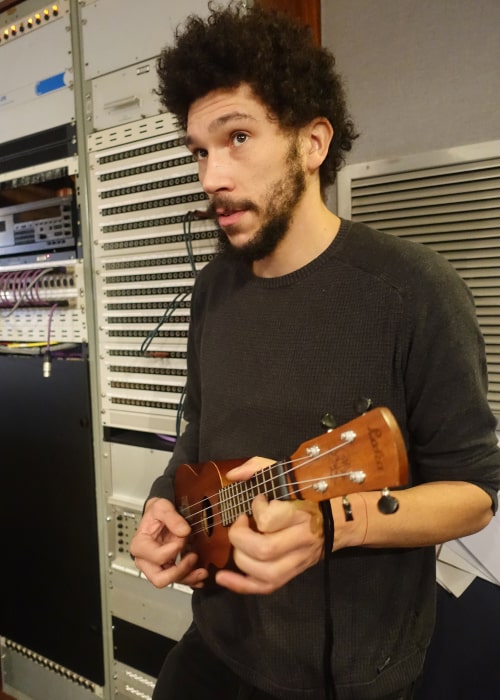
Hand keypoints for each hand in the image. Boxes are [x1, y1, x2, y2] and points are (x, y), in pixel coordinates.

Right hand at [130, 497, 208, 588]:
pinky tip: (200, 575)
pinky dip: (190, 579)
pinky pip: (178, 579)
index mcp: (140, 545)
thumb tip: (183, 531)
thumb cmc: (156, 513)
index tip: (182, 537)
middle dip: (179, 571)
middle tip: (193, 557)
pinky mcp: (166, 568)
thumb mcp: (161, 507)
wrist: (159, 516)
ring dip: (188, 578)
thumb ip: (171, 517)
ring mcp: (156, 566)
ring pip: (170, 582)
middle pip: (159, 579)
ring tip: (202, 570)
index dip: (173, 549)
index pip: (157, 557)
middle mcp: (145, 560)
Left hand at [215, 458, 324, 593]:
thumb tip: (232, 475)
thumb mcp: (286, 473)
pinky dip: (242, 585)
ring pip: (266, 574)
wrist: (341, 518)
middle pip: (265, 550)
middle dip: (240, 537)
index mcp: (301, 513)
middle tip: (241, 522)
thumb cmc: (309, 493)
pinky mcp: (293, 573)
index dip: (256, 510)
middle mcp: (301, 539)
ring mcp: (298, 560)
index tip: (258, 500)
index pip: (270, 520)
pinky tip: (223, 578)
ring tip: (239, 543)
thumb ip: (257, 467)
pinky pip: (267, 587)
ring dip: (242, 559)